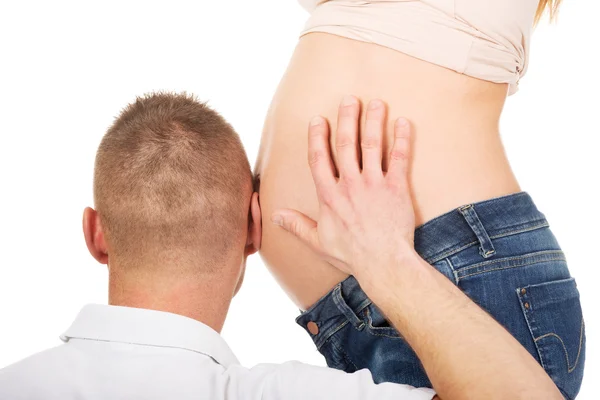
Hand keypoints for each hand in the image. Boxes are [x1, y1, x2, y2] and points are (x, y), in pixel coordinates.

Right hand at [271, 96, 416, 281]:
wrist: (384, 263)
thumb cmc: (351, 254)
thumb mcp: (318, 241)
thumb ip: (297, 225)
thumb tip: (275, 215)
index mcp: (329, 196)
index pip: (319, 159)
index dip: (317, 137)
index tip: (318, 119)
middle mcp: (350, 185)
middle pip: (346, 144)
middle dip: (347, 119)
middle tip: (350, 99)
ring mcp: (374, 185)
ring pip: (372, 145)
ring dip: (373, 121)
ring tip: (376, 102)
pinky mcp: (396, 188)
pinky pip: (399, 158)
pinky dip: (402, 139)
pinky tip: (403, 122)